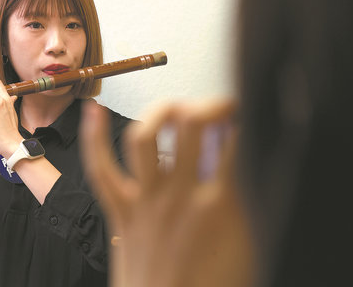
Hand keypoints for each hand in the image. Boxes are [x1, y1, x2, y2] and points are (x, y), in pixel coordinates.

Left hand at [80, 99, 252, 286]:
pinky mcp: (122, 213)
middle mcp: (181, 194)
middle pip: (192, 124)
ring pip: (146, 137)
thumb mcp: (252, 248)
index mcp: (223, 205)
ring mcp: (148, 201)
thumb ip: (253, 207)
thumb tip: (257, 174)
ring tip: (174, 107)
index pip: (238, 139)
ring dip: (160, 112)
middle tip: (216, 108)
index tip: (249, 113)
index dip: (245, 116)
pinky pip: (102, 170)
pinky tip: (94, 112)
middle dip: (207, 104)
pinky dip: (95, 138)